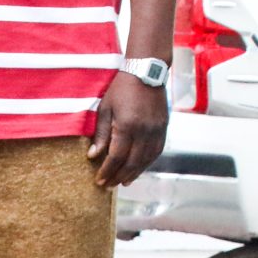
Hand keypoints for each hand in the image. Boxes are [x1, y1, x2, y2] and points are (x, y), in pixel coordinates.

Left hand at [90, 71, 169, 187]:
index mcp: (128, 126)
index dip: (108, 171)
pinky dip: (147, 162)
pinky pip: (157, 151)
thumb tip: (93, 156)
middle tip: (109, 186)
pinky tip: (138, 168)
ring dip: (134, 173)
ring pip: (146, 159)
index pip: (117, 157)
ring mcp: (157, 129)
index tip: (99, 181)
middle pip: (132, 162)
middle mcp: (145, 130)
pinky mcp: (163, 127)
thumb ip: (100, 134)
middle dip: (119, 177)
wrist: (147, 72)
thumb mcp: (105, 109)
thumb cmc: (121, 89)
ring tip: (123, 182)